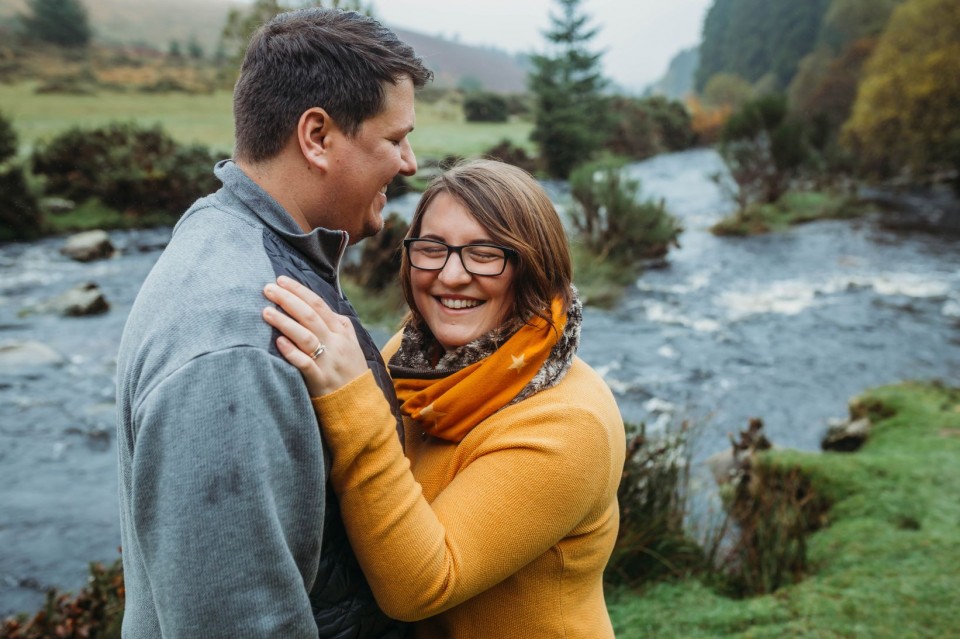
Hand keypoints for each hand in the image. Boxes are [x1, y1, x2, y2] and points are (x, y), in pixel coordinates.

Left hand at [262, 275, 368, 396]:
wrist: (359, 402)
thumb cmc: (351, 370)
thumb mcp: (351, 343)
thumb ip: (340, 325)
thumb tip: (324, 308)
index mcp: (341, 331)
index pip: (318, 304)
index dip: (299, 291)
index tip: (281, 280)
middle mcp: (335, 343)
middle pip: (309, 316)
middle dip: (287, 300)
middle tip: (267, 289)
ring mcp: (328, 361)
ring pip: (305, 337)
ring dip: (284, 322)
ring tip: (266, 311)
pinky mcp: (320, 380)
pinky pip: (305, 364)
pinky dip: (292, 352)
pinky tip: (279, 342)